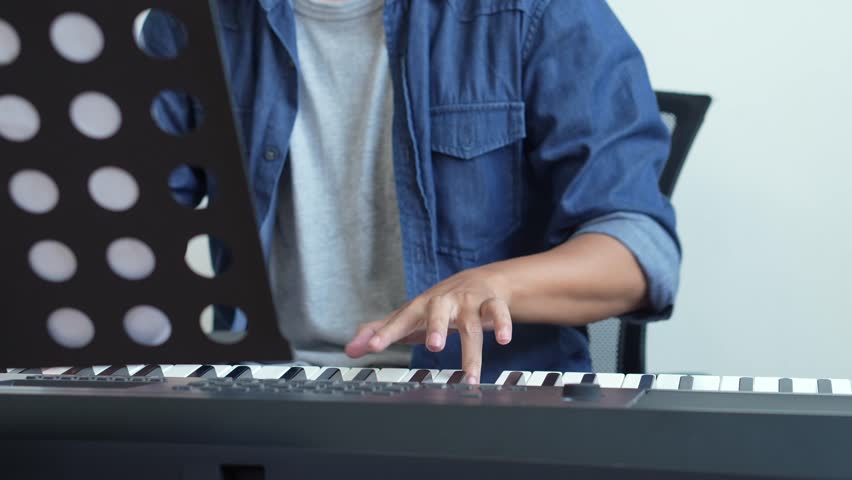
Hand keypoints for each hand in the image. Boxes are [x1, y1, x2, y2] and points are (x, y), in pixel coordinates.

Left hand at [344, 266, 512, 383]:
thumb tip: (351, 348)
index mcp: (420, 306)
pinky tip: (504, 340)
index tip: (373, 346)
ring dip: (471, 349)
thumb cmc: (438, 304)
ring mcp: (468, 303)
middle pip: (437, 312)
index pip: (400, 318)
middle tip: (433, 347)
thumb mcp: (409, 316)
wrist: (478, 280)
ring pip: (471, 323)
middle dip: (435, 328)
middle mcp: (444, 302)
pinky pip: (498, 312)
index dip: (386, 332)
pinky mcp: (491, 304)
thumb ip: (380, 331)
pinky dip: (503, 324)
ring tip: (470, 375)